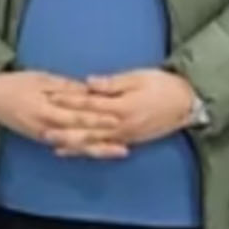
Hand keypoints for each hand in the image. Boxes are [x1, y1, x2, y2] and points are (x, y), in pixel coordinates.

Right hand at [0, 71, 123, 156]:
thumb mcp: (41, 79)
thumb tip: (88, 91)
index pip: (77, 117)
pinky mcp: (43, 139)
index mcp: (46, 110)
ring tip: (119, 152)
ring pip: (76, 146)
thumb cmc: (16, 83)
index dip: (97, 120)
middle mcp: (47, 128)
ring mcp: (45, 137)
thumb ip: (64, 87)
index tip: (117, 119)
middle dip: (104, 140)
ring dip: (98, 150)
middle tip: (126, 144)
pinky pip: (67, 147)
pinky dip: (83, 151)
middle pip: (80, 137)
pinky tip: (98, 153)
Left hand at [63, 69, 196, 147]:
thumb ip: (113, 83)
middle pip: (86, 127)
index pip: (88, 104)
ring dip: (70, 142)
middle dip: (63, 126)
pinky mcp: (128, 140)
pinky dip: (85, 150)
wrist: (187, 103)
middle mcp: (120, 125)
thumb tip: (88, 84)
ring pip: (92, 141)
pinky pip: (102, 148)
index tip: (50, 97)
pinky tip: (70, 151)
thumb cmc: (163, 85)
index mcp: (121, 106)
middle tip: (41, 125)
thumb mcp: (139, 77)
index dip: (68, 100)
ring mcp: (124, 135)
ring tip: (50, 141)